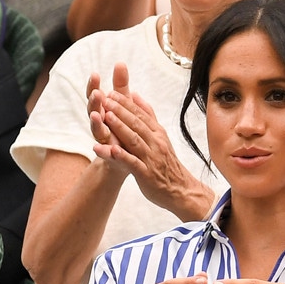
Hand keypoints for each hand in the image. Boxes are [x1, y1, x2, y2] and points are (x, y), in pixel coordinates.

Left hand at [91, 63, 213, 220]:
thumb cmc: (165, 162)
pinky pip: (132, 163)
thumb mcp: (160, 136)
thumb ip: (148, 115)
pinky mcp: (146, 174)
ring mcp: (151, 158)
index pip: (140, 114)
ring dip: (119, 128)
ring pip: (134, 140)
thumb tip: (136, 94)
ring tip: (105, 118)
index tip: (111, 93)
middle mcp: (155, 142)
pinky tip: (110, 150)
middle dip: (120, 110)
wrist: (180, 190)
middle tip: (105, 99)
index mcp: (157, 133)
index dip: (125, 103)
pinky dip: (122, 156)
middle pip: (136, 124)